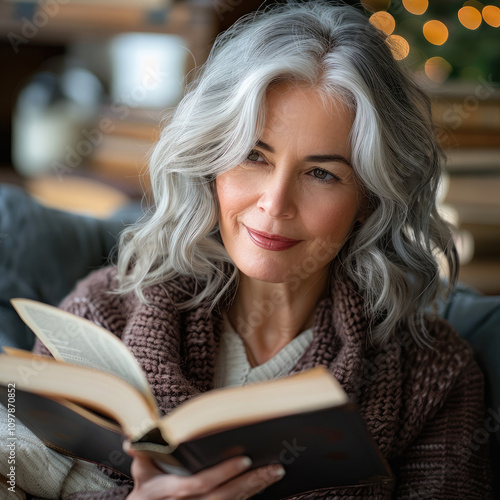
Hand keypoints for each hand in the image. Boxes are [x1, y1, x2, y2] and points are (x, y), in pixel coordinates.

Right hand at [125, 445, 285, 499]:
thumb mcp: (141, 472)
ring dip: (256, 488)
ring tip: (275, 473)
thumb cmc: (147, 490)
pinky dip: (249, 496)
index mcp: (175, 491)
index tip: (245, 459)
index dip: (224, 472)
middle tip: (273, 467)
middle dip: (250, 482)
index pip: (203, 483)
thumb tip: (132, 439)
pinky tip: (264, 484)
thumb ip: (142, 453)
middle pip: (225, 495)